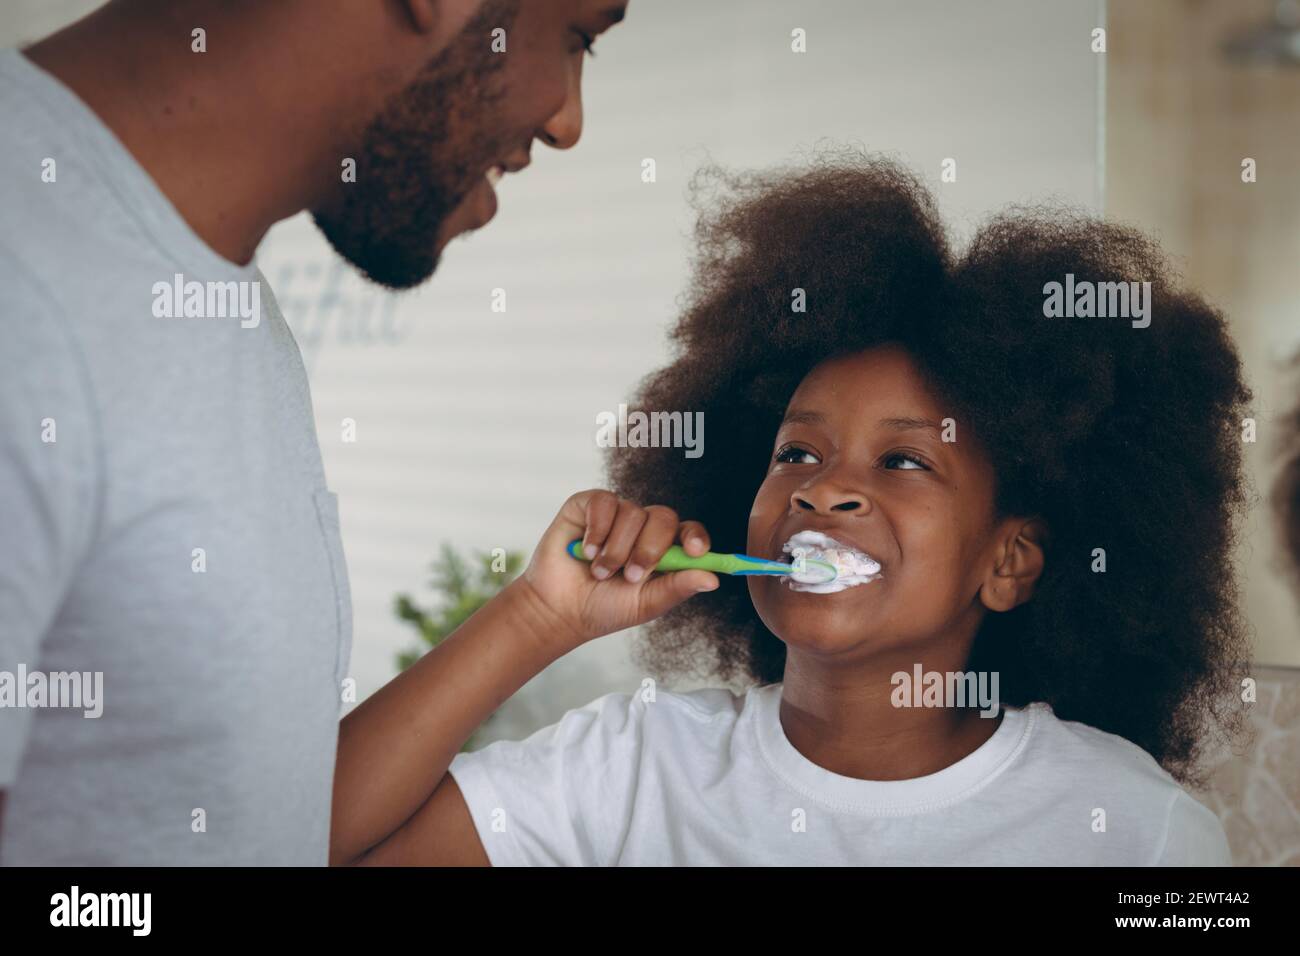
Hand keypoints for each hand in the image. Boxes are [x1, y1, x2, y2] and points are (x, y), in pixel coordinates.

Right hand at [514, 489, 718, 649]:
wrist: (559, 609)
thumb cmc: (604, 608)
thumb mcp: (646, 604)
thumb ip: (677, 588)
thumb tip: (713, 579)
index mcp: (663, 549)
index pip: (689, 532)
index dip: (695, 537)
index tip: (694, 551)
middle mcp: (642, 527)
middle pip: (664, 517)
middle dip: (649, 549)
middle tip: (630, 576)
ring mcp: (616, 514)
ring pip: (632, 513)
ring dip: (616, 550)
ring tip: (599, 572)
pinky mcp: (588, 505)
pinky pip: (604, 503)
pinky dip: (597, 530)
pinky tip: (585, 551)